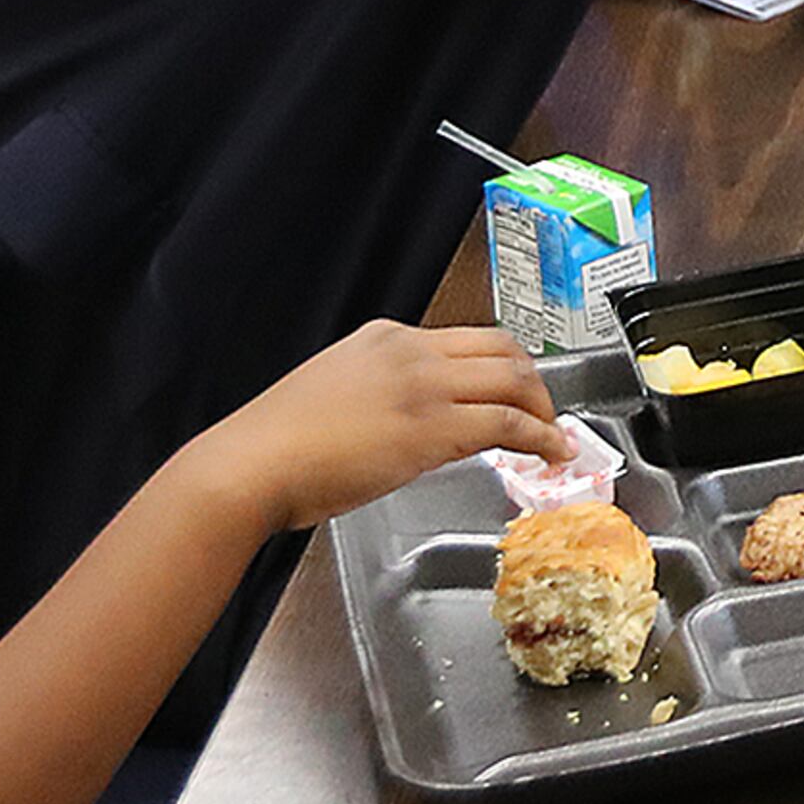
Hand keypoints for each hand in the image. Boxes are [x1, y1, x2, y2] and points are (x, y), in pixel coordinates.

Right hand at [189, 322, 567, 537]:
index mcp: (383, 338)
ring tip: (553, 435)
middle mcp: (409, 351)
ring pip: (514, 379)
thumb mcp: (332, 393)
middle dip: (533, 379)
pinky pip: (509, 422)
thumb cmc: (275, 444)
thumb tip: (405, 420)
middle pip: (502, 348)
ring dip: (543, 408)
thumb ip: (376, 393)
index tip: (510, 389)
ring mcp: (425, 385)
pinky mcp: (434, 427)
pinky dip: (540, 436)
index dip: (498, 366)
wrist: (250, 465)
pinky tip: (549, 452)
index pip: (462, 340)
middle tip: (544, 409)